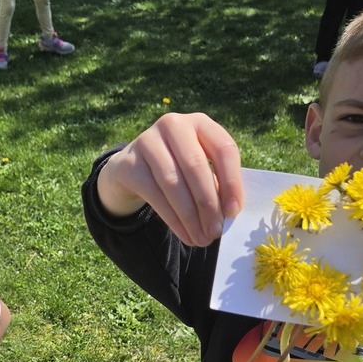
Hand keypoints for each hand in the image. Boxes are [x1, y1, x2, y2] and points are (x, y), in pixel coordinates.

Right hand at [96, 112, 242, 246]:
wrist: (133, 167)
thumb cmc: (177, 168)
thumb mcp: (199, 167)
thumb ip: (216, 183)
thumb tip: (228, 214)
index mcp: (200, 123)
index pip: (223, 149)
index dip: (232, 182)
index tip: (233, 212)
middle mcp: (173, 125)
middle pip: (195, 167)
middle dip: (208, 204)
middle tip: (216, 232)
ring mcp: (147, 141)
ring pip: (173, 183)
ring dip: (190, 217)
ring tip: (201, 238)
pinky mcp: (129, 163)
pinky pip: (155, 195)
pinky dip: (173, 220)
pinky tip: (185, 234)